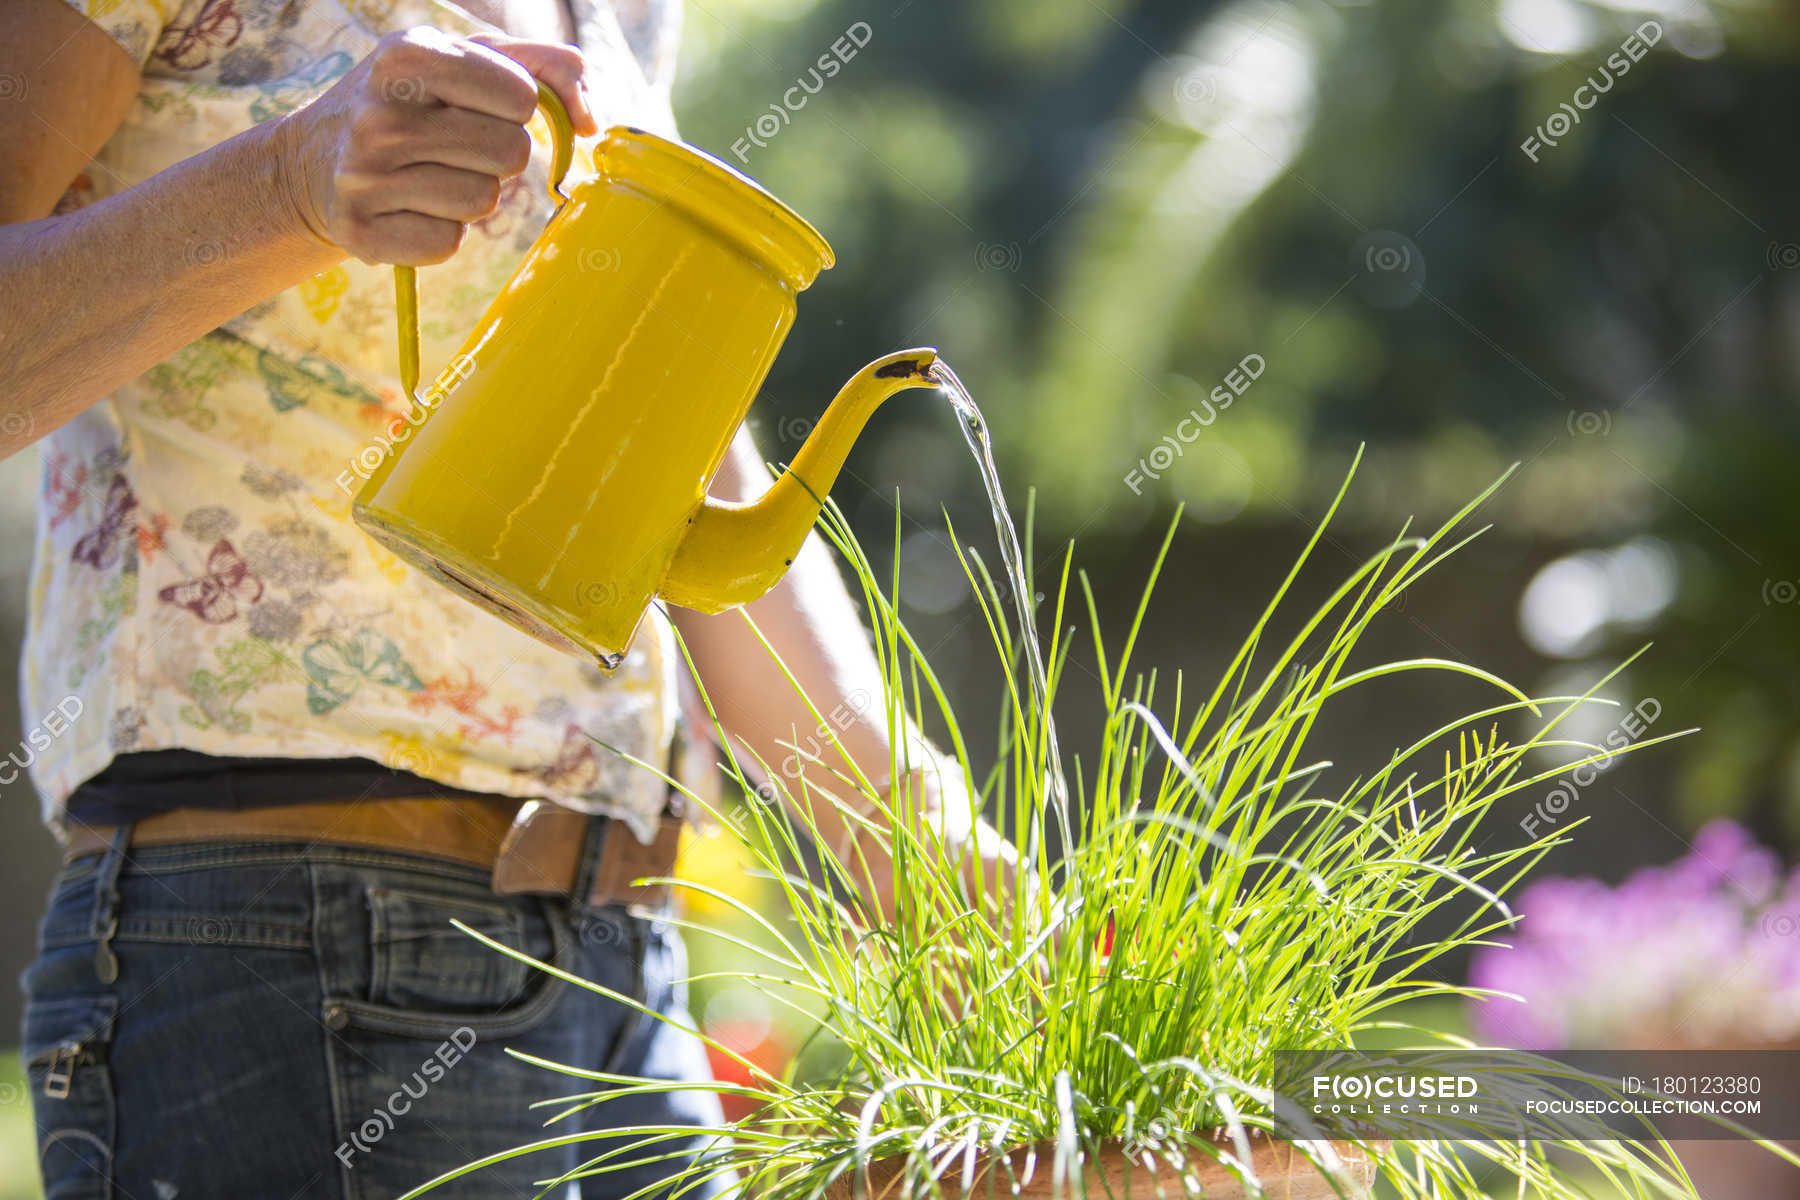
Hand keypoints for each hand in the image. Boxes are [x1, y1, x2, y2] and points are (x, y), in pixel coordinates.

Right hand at [274, 27, 598, 264]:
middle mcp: (380, 114)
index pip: (521, 97)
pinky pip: (448, 242)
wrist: (312, 162)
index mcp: (407, 55)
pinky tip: (407, 207)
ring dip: (470, 193)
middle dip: (497, 153)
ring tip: (426, 174)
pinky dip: (440, 230)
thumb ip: (540, 66)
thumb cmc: (407, 104)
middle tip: (453, 146)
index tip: (478, 106)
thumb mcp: (461, 60)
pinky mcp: (360, 232)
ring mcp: (364, 176)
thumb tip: (589, 121)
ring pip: (484, 200)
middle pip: (512, 153)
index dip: (514, 107)